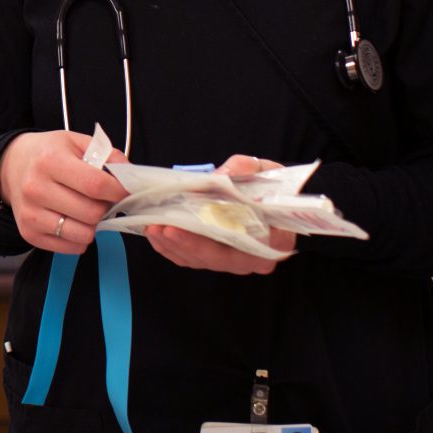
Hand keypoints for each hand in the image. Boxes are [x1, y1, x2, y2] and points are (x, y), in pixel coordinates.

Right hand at [0, 130, 129, 255]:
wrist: (11, 167)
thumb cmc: (48, 153)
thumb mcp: (76, 142)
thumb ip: (107, 155)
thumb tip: (132, 176)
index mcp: (50, 160)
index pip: (95, 185)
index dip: (118, 191)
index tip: (125, 190)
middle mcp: (36, 188)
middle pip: (92, 212)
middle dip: (106, 208)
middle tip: (103, 200)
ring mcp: (31, 213)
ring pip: (84, 234)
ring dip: (94, 225)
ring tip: (87, 210)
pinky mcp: (29, 233)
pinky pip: (71, 247)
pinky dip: (80, 238)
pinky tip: (74, 221)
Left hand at [144, 154, 294, 275]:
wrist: (264, 194)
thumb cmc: (266, 184)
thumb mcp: (261, 170)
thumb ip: (243, 171)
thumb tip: (220, 177)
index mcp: (278, 238)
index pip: (256, 243)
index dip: (230, 234)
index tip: (207, 221)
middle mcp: (257, 258)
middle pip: (222, 257)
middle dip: (191, 243)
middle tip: (167, 227)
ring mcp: (234, 262)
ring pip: (202, 260)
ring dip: (175, 245)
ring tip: (154, 227)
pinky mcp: (214, 260)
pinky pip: (190, 259)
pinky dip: (170, 248)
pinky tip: (155, 233)